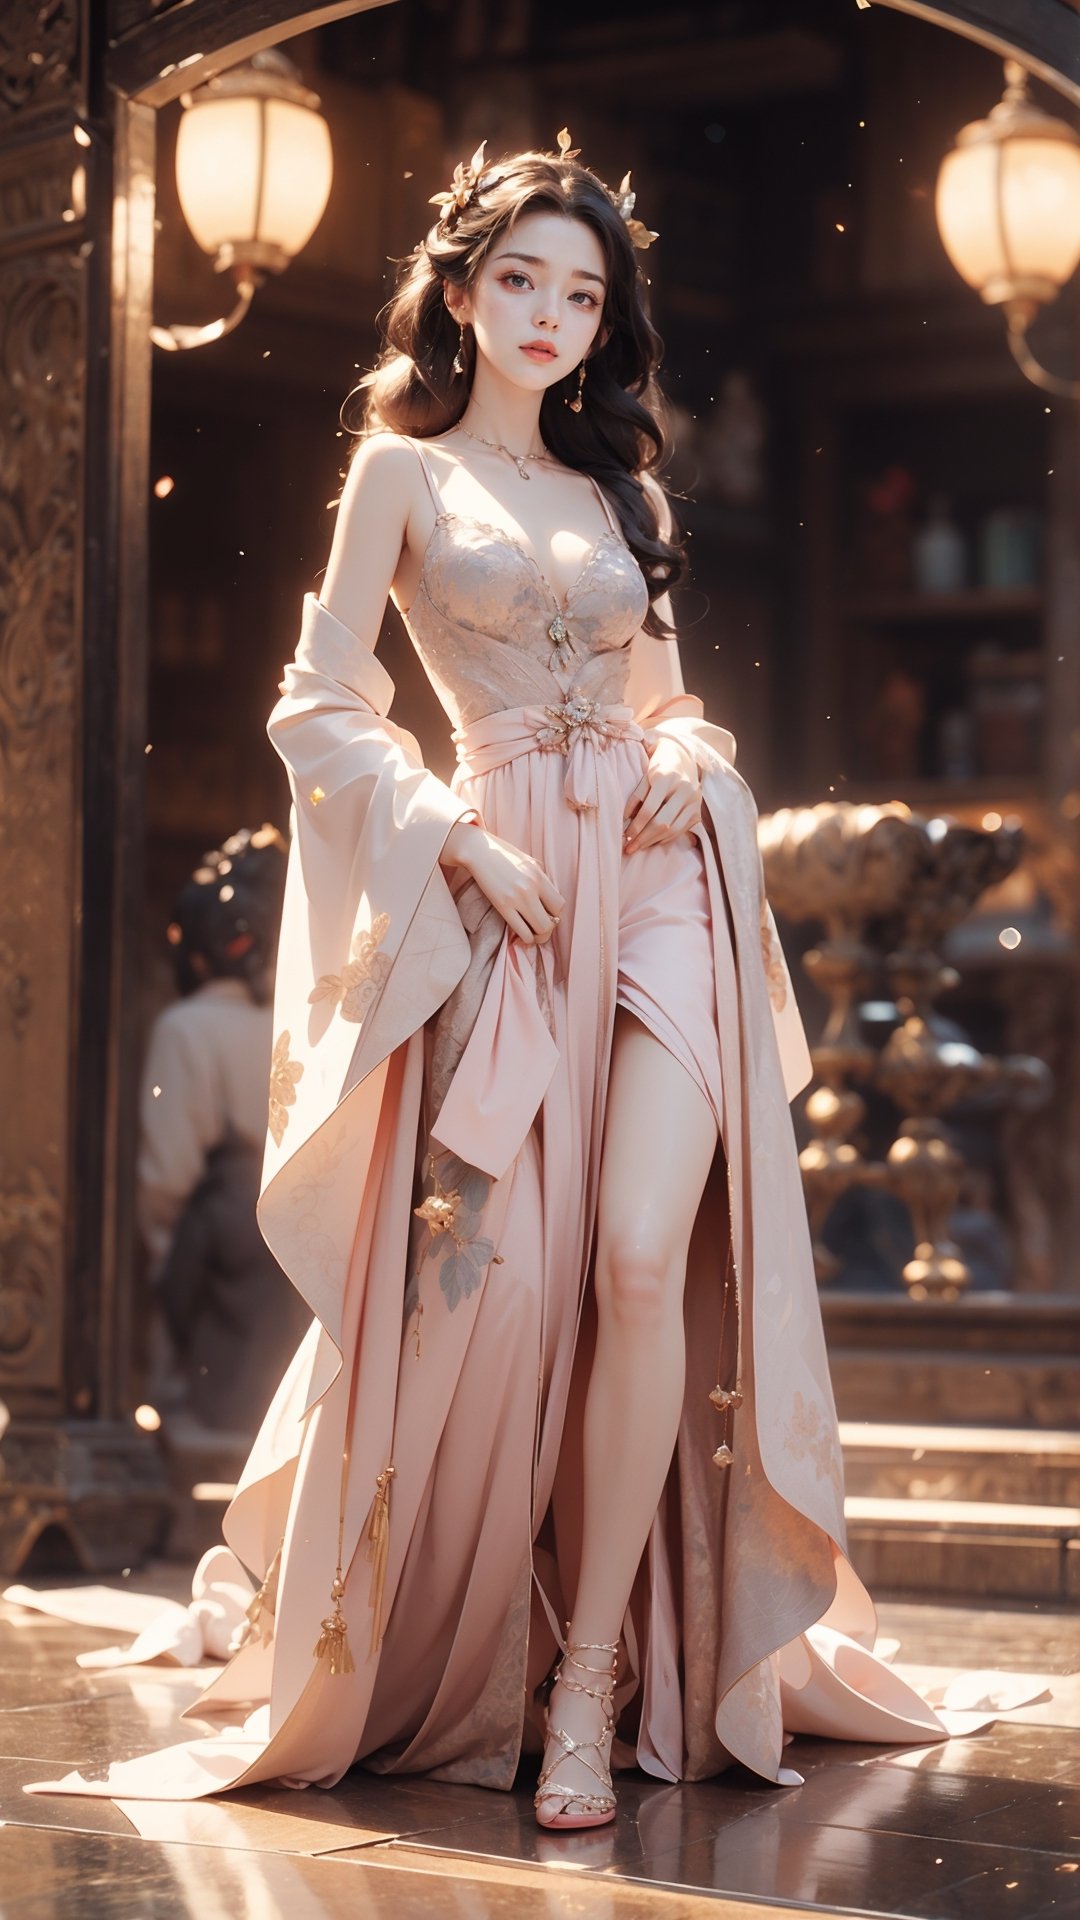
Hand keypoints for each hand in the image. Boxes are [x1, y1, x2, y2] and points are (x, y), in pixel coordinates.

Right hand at [441, 821, 563, 945]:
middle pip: (552, 921)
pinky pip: (522, 931)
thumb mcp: (529, 861)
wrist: (479, 850)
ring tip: (532, 933)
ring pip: (540, 929)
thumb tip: (548, 899)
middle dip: (548, 929)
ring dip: (538, 936)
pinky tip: (520, 934)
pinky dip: (525, 937)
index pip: (559, 905)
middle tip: (540, 928)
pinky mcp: (502, 906)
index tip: (547, 915)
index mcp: (539, 876)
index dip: (555, 914)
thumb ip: (541, 878)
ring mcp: (517, 898)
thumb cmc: (504, 855)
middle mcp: (531, 887)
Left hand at [623, 739, 701, 852]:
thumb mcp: (645, 775)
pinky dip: (666, 838)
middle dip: (643, 838)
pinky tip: (653, 841)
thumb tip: (626, 819)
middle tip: (629, 848)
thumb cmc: (659, 766)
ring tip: (639, 847)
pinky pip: (681, 830)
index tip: (625, 836)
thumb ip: (636, 796)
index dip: (636, 826)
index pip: (649, 809)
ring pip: (673, 829)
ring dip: (654, 841)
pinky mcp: (698, 811)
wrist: (683, 756)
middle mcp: (684, 790)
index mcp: (667, 778)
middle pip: (662, 822)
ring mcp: (694, 801)